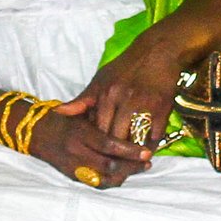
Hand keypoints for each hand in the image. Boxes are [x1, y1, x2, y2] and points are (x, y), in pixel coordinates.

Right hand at [31, 100, 151, 187]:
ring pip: (104, 179)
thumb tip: (132, 121)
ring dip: (125, 174)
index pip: (108, 145)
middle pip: (109, 165)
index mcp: (80, 133)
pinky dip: (113, 180)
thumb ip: (103, 117)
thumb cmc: (64, 119)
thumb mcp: (81, 112)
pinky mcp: (73, 176)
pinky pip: (97, 184)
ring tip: (141, 167)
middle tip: (147, 161)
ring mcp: (74, 167)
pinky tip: (125, 173)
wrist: (37, 133)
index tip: (146, 151)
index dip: (129, 151)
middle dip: (131, 166)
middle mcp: (76, 152)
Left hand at [75, 26, 191, 156]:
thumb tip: (58, 112)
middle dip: (113, 155)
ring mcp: (143, 105)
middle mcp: (123, 100)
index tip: (95, 157)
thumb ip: (82, 100)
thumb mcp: (101, 79)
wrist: (157, 52)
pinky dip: (150, 146)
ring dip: (131, 154)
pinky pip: (154, 136)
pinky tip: (147, 152)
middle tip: (113, 168)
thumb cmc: (126, 67)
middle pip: (114, 139)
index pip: (97, 130)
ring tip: (129, 164)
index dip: (96, 147)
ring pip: (133, 140)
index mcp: (106, 94)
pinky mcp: (162, 108)